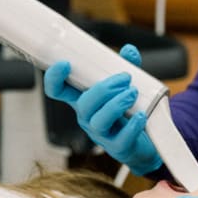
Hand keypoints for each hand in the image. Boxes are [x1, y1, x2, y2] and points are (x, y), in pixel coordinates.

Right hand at [43, 44, 162, 174]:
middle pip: (84, 104)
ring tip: (132, 93)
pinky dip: (132, 126)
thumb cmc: (127, 111)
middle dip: (103, 89)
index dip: (54, 79)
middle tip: (125, 78)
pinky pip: (121, 139)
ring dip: (116, 104)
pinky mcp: (118, 147)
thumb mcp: (124, 86)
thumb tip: (128, 50)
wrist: (143, 142)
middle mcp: (88, 117)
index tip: (65, 63)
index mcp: (83, 99)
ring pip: (99, 121)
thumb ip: (126, 67)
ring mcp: (102, 134)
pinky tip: (140, 116)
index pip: (59, 91)